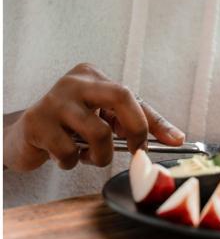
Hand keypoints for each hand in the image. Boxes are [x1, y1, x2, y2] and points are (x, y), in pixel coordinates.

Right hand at [3, 63, 184, 171]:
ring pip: (99, 132)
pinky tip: (62, 156)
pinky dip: (71, 162)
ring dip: (100, 156)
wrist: (23, 137)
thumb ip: (135, 123)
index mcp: (93, 76)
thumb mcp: (102, 119)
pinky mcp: (38, 122)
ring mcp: (55, 100)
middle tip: (136, 151)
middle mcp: (75, 81)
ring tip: (88, 156)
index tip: (174, 140)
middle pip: (121, 96)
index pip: (132, 96)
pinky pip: (69, 152)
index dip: (154, 121)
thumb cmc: (69, 127)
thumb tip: (177, 137)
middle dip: (137, 128)